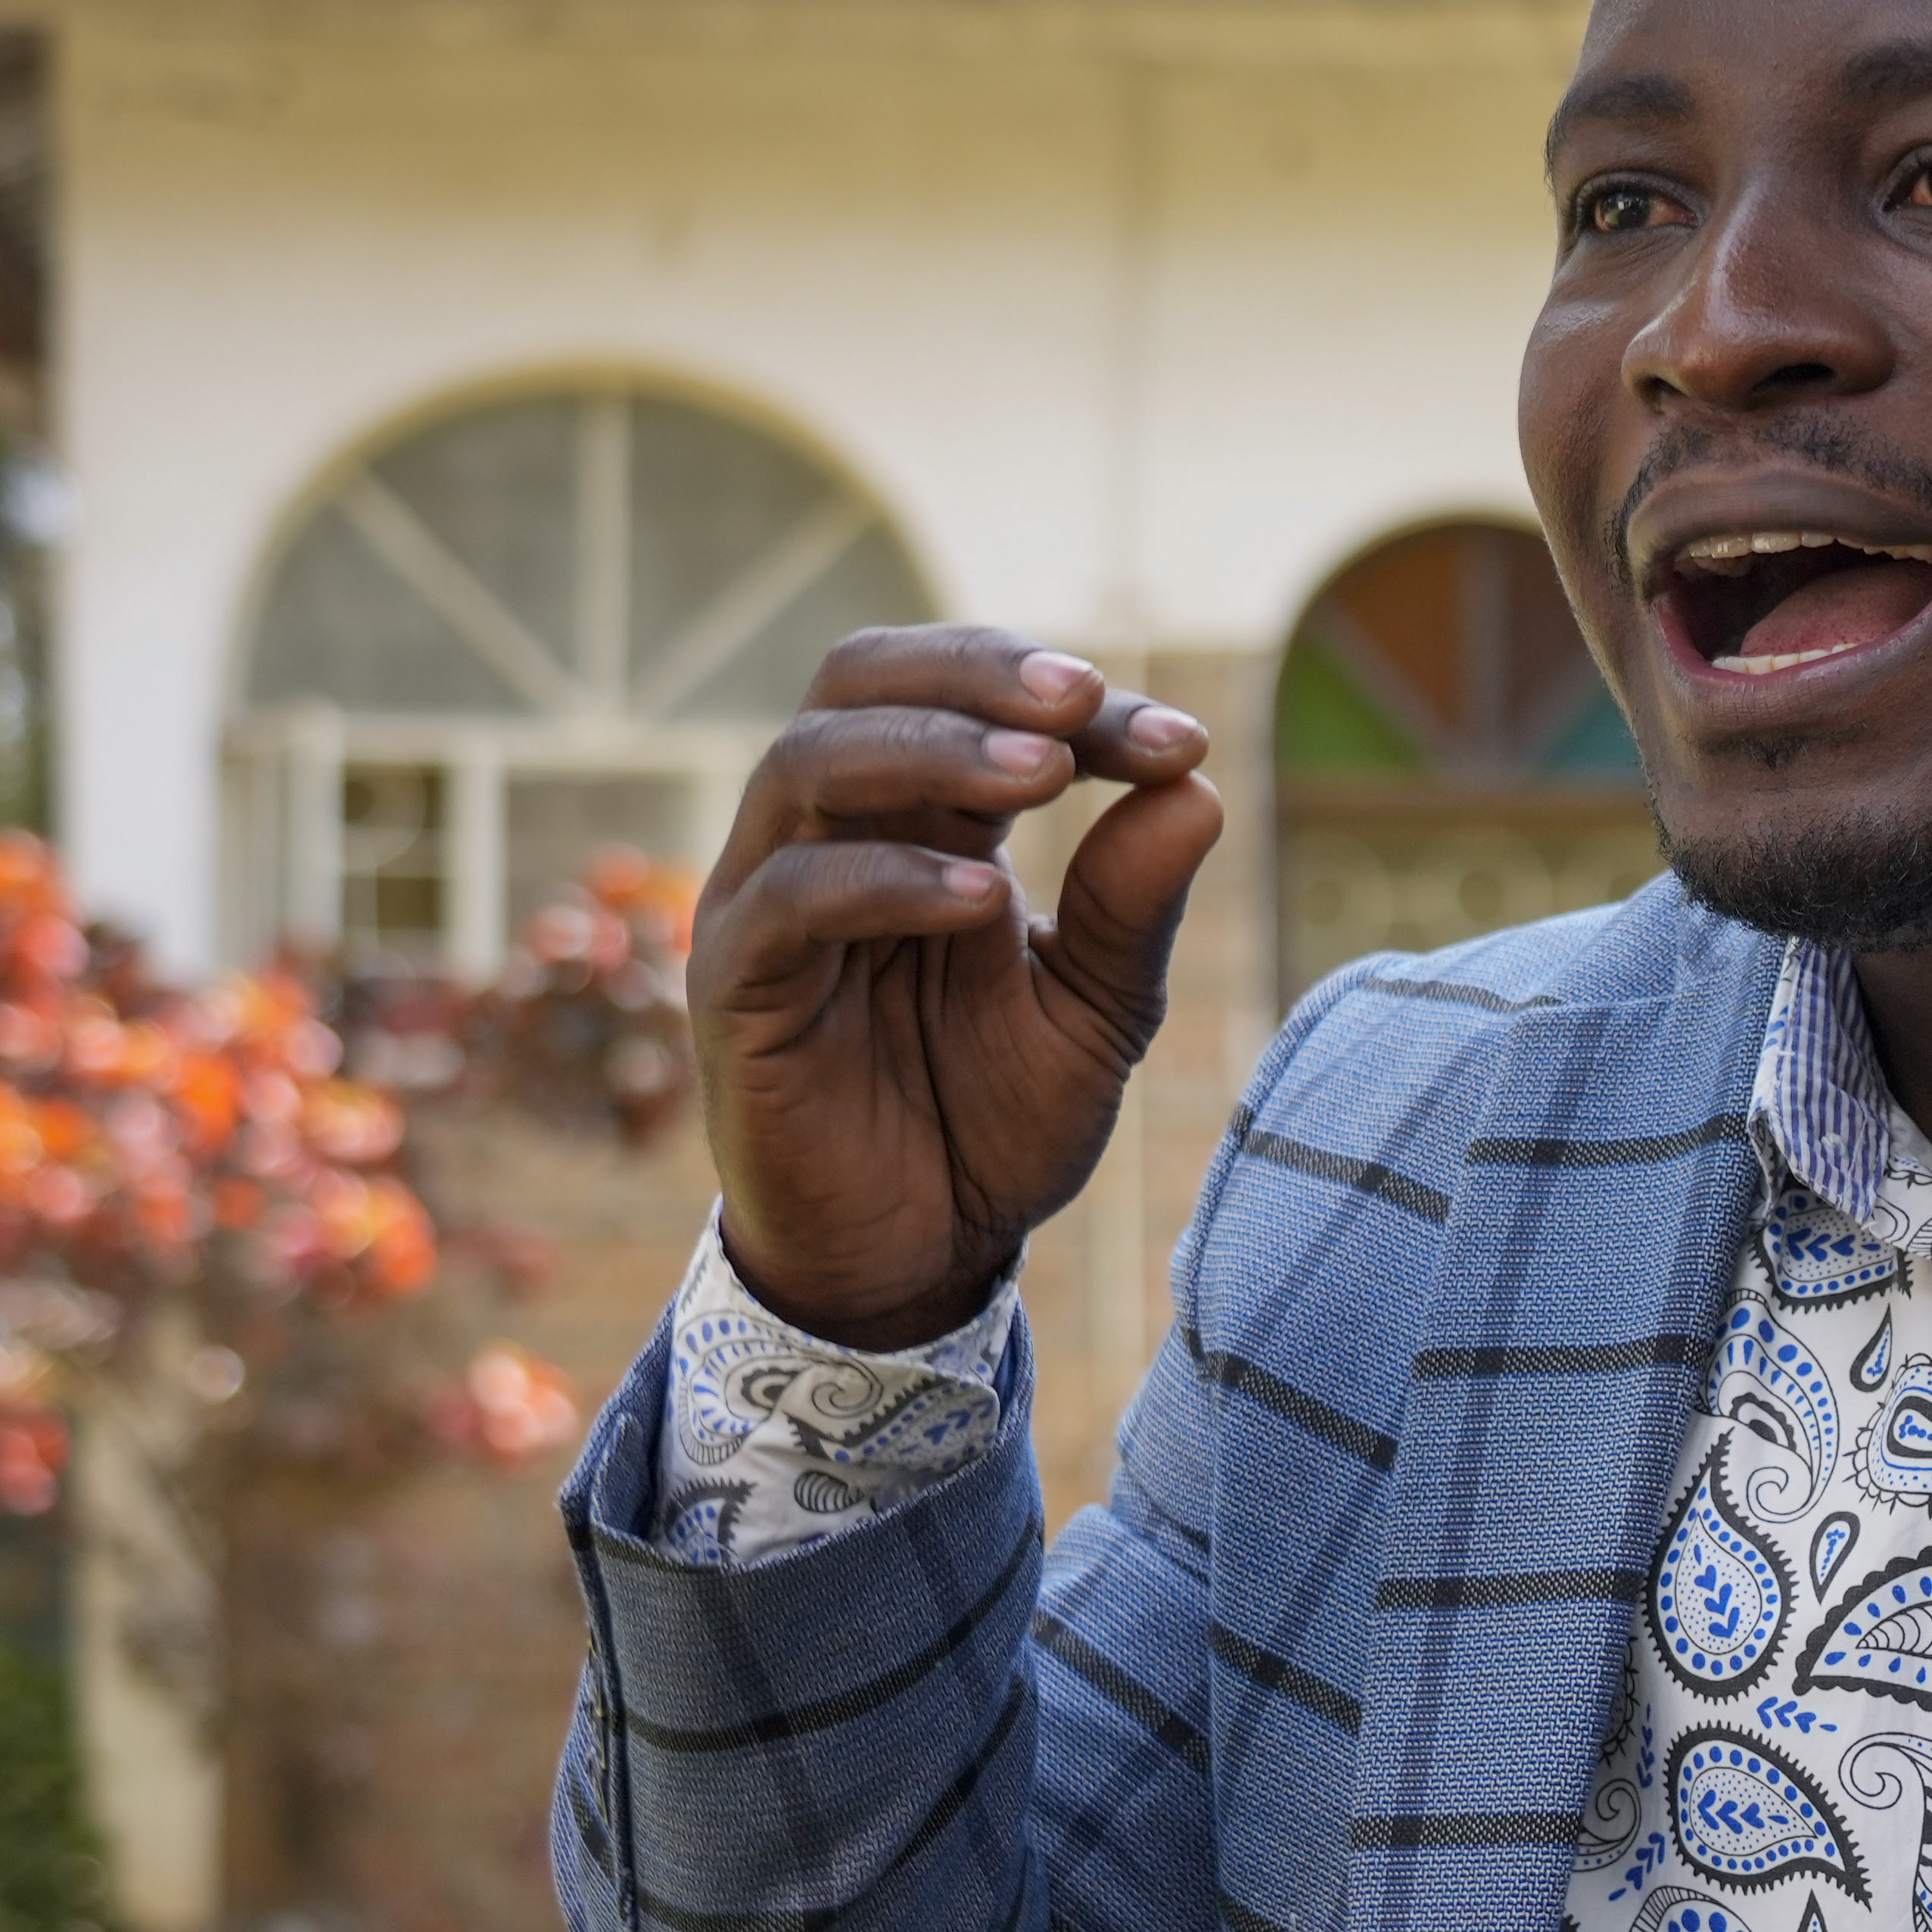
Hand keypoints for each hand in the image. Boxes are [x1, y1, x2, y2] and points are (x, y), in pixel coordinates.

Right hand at [691, 627, 1223, 1349]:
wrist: (917, 1260)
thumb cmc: (994, 1124)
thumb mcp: (1094, 1012)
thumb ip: (1133, 906)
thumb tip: (1197, 785)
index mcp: (922, 824)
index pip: (975, 702)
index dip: (1077, 708)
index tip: (1180, 739)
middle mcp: (834, 837)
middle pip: (861, 678)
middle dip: (976, 671)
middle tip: (1081, 699)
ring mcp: (770, 900)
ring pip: (809, 760)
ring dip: (933, 748)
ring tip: (1043, 773)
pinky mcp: (734, 983)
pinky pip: (790, 896)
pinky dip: (887, 881)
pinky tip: (982, 901)